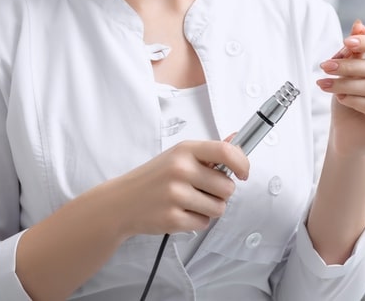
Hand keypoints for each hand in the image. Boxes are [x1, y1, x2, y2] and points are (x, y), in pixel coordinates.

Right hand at [111, 139, 249, 236]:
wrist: (122, 202)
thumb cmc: (155, 178)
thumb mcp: (178, 156)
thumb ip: (209, 151)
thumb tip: (238, 140)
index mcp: (184, 150)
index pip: (225, 152)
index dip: (242, 163)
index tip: (243, 173)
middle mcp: (180, 170)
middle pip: (227, 187)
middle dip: (221, 193)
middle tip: (202, 191)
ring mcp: (175, 195)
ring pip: (219, 208)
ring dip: (210, 209)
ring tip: (190, 202)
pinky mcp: (172, 218)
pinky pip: (203, 223)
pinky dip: (196, 221)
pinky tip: (180, 212)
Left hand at [316, 19, 364, 157]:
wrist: (346, 136)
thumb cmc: (350, 103)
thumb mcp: (349, 73)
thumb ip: (356, 51)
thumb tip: (359, 24)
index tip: (344, 42)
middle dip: (349, 66)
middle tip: (325, 66)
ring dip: (345, 84)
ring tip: (328, 85)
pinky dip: (352, 100)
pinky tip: (340, 99)